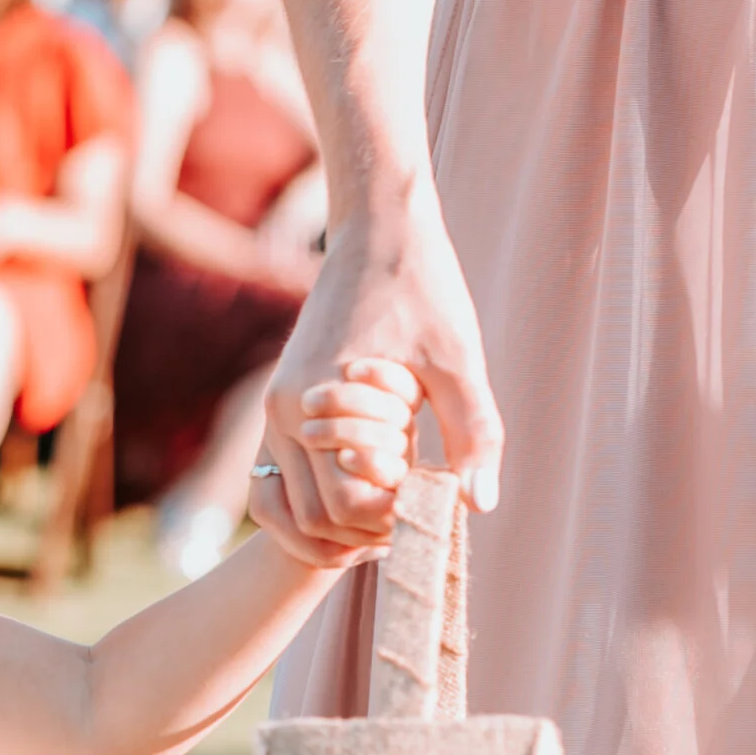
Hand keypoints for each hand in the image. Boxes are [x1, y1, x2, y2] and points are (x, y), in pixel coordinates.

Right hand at [262, 201, 501, 548]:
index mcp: (315, 403)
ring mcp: (275, 409)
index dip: (395, 517)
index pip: (346, 505)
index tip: (438, 506)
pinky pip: (293, 473)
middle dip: (369, 526)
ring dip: (347, 514)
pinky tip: (383, 473)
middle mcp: (282, 412)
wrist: (377, 228)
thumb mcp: (458, 359)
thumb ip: (473, 432)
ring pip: (296, 501)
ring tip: (404, 498)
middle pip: (315, 515)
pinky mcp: (284, 402)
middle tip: (424, 510)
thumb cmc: (421, 285)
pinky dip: (331, 490)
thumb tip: (480, 503)